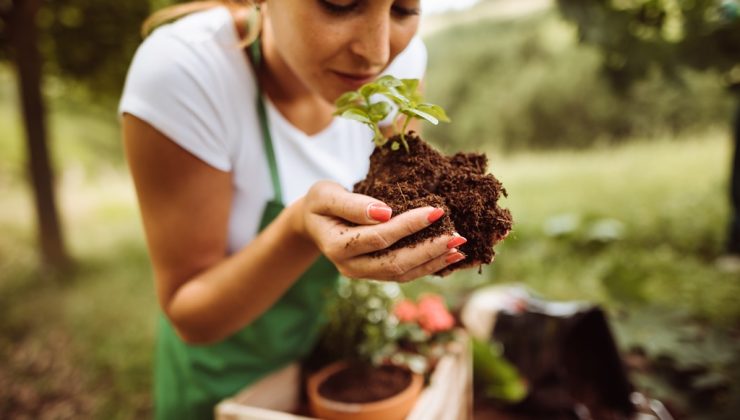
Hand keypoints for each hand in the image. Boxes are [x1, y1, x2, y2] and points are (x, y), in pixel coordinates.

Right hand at [298, 181, 465, 281]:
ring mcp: (363, 274)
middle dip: (428, 250)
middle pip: (395, 263)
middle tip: (457, 236)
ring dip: (433, 262)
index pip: (379, 237)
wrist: (313, 222)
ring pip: (402, 273)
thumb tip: (385, 212)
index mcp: (337, 246)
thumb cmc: (321, 203)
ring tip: (459, 248)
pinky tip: (448, 257)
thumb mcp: (327, 195)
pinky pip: (404, 274)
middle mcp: (350, 267)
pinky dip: (428, 267)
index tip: (436, 211)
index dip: (408, 226)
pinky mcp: (375, 274)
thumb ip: (353, 204)